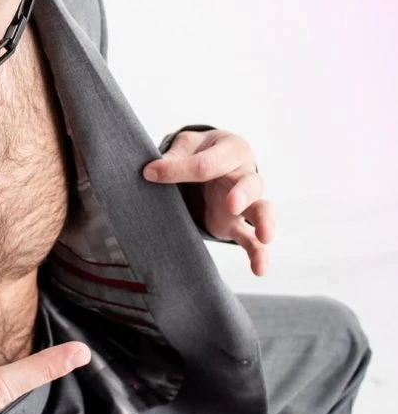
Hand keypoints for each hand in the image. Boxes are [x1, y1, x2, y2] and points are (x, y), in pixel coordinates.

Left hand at [142, 128, 276, 275]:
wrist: (210, 163)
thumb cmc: (199, 151)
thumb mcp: (187, 145)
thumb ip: (175, 155)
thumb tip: (153, 169)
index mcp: (232, 149)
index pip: (208, 163)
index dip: (178, 170)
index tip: (149, 174)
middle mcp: (245, 175)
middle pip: (250, 184)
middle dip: (241, 194)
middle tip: (231, 205)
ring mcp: (246, 203)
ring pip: (262, 211)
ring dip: (263, 223)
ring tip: (264, 236)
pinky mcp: (238, 225)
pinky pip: (253, 240)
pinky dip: (258, 254)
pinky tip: (259, 269)